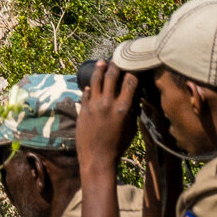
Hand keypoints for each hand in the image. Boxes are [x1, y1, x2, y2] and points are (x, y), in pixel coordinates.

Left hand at [77, 61, 140, 177]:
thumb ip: (132, 111)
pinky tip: (90, 84)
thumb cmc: (118, 146)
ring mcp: (93, 105)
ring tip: (101, 62)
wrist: (97, 159)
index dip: (132, 71)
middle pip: (112, 75)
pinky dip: (89, 87)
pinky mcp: (82, 109)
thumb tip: (133, 98)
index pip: (130, 81)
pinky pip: (85, 92)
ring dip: (99, 69)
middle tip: (117, 58)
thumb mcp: (130, 128)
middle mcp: (108, 103)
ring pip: (95, 79)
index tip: (133, 65)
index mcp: (123, 108)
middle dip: (115, 64)